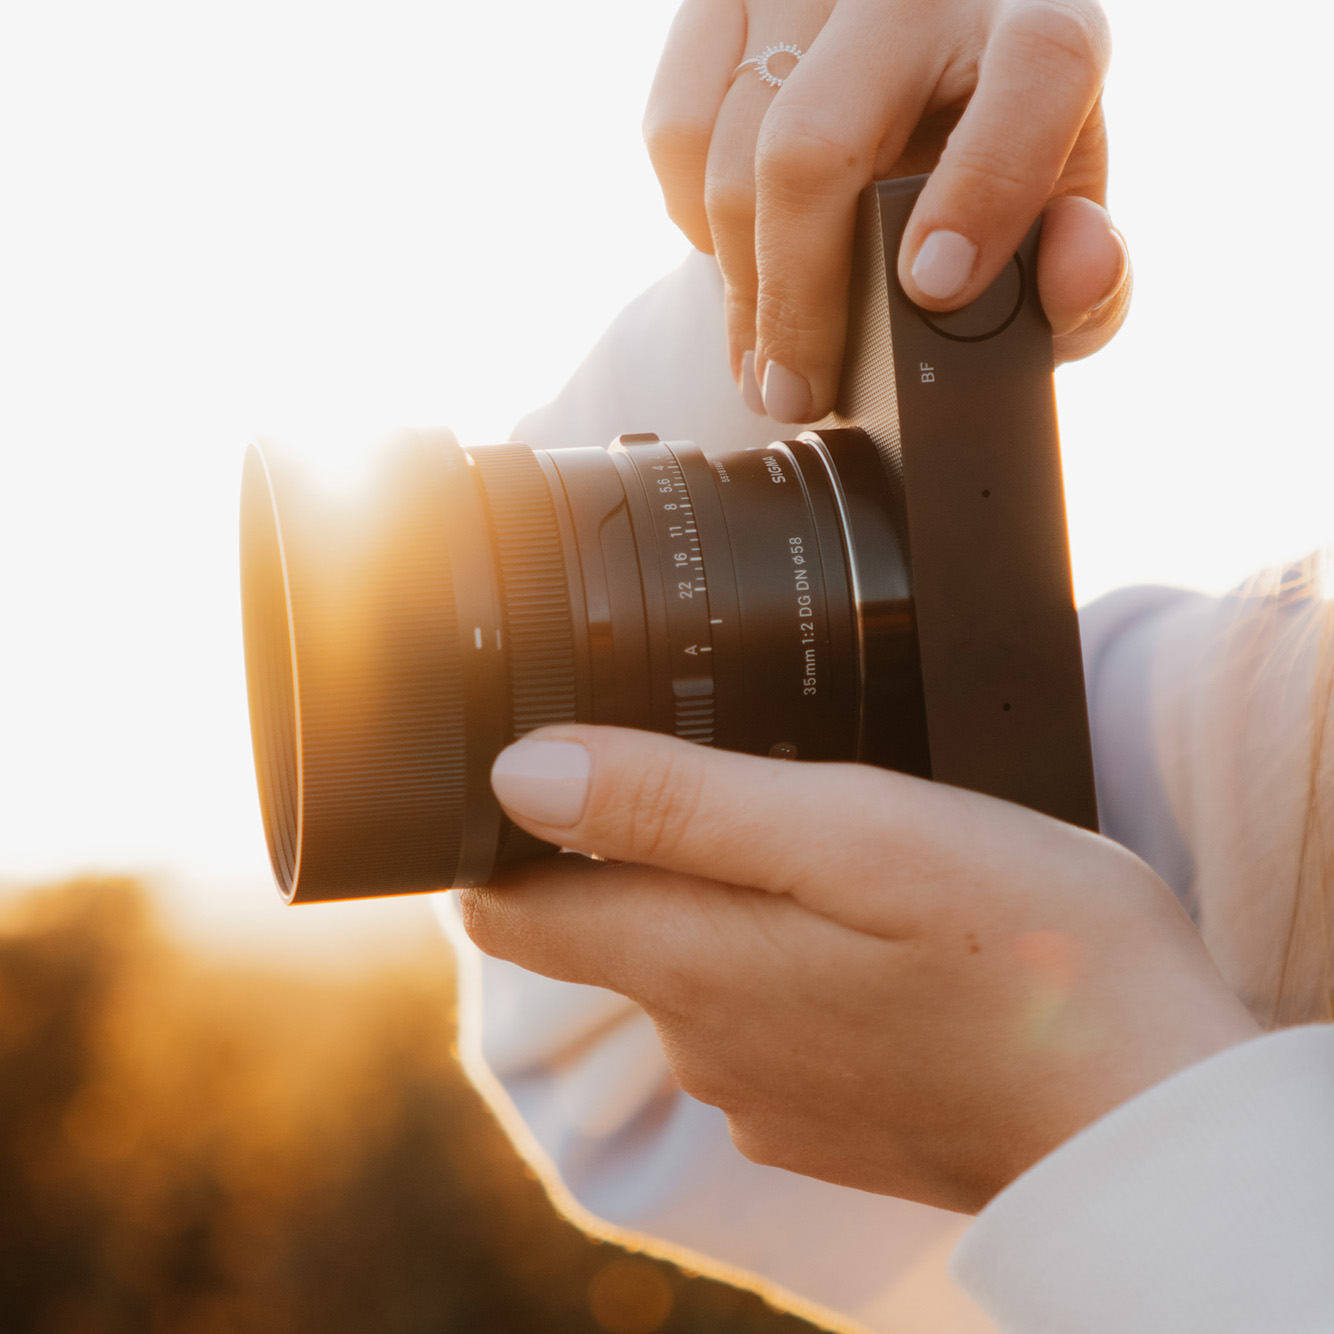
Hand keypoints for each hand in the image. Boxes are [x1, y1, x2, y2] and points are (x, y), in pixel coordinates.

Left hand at [461, 726, 1258, 1214]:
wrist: (1146, 1113)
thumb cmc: (1021, 951)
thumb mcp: (850, 831)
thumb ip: (676, 804)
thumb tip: (521, 775)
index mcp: (686, 960)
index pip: (510, 912)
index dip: (500, 841)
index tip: (536, 778)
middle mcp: (701, 1042)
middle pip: (605, 931)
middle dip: (638, 853)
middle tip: (733, 782)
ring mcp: (763, 1093)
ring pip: (695, 970)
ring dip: (729, 908)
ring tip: (825, 859)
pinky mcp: (824, 1116)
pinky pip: (765, 1023)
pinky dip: (788, 969)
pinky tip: (869, 942)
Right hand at [643, 0, 1129, 421]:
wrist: (908, 88)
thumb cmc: (992, 166)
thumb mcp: (1058, 221)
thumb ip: (1090, 271)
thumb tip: (1076, 277)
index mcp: (1039, 19)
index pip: (1034, 72)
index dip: (983, 189)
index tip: (933, 289)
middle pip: (814, 142)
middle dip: (795, 298)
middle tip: (797, 392)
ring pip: (730, 151)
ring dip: (740, 287)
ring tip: (767, 358)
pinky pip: (673, 128)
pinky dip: (690, 216)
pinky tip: (741, 249)